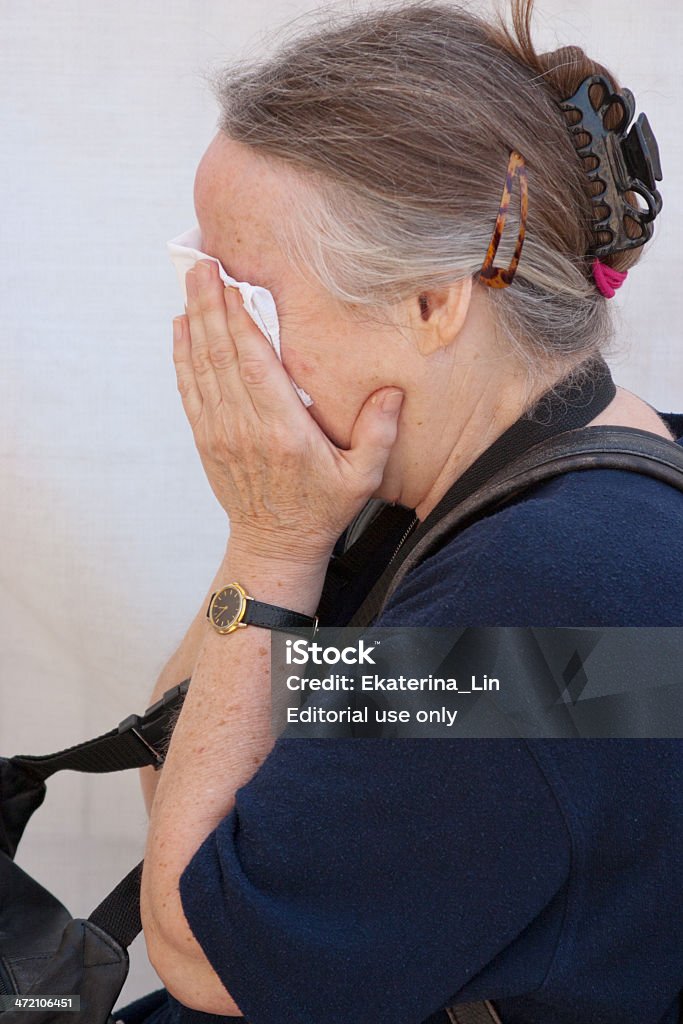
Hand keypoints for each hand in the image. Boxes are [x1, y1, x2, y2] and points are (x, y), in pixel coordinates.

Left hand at [172, 259, 403, 565]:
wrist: (276, 544)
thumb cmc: (321, 508)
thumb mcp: (362, 477)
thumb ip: (378, 433)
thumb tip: (391, 392)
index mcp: (284, 431)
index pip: (256, 365)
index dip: (242, 322)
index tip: (235, 284)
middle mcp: (246, 427)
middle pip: (222, 355)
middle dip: (211, 305)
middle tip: (204, 264)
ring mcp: (220, 432)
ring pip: (202, 366)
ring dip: (194, 320)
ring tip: (191, 281)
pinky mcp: (207, 438)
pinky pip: (189, 388)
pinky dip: (182, 354)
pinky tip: (180, 325)